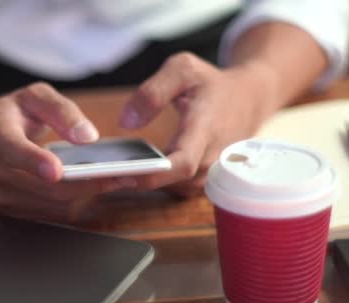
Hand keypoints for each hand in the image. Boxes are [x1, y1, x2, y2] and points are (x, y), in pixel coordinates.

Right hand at [0, 82, 136, 220]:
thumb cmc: (7, 115)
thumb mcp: (32, 96)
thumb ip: (60, 110)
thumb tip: (86, 136)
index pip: (12, 150)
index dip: (34, 161)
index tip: (56, 169)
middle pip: (44, 185)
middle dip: (87, 183)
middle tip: (125, 175)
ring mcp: (1, 193)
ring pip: (51, 202)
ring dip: (88, 194)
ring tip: (121, 179)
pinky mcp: (11, 208)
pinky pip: (50, 211)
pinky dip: (76, 200)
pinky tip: (97, 187)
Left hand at [119, 52, 276, 196]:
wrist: (249, 98)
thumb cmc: (212, 83)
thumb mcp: (183, 69)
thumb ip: (153, 91)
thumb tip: (126, 121)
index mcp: (205, 127)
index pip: (183, 162)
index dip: (154, 173)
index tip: (124, 173)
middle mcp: (212, 156)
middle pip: (174, 181)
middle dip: (138, 179)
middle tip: (99, 174)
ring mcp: (211, 171)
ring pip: (175, 188)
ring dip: (145, 182)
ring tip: (108, 174)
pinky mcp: (206, 177)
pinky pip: (178, 187)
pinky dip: (157, 181)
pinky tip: (131, 170)